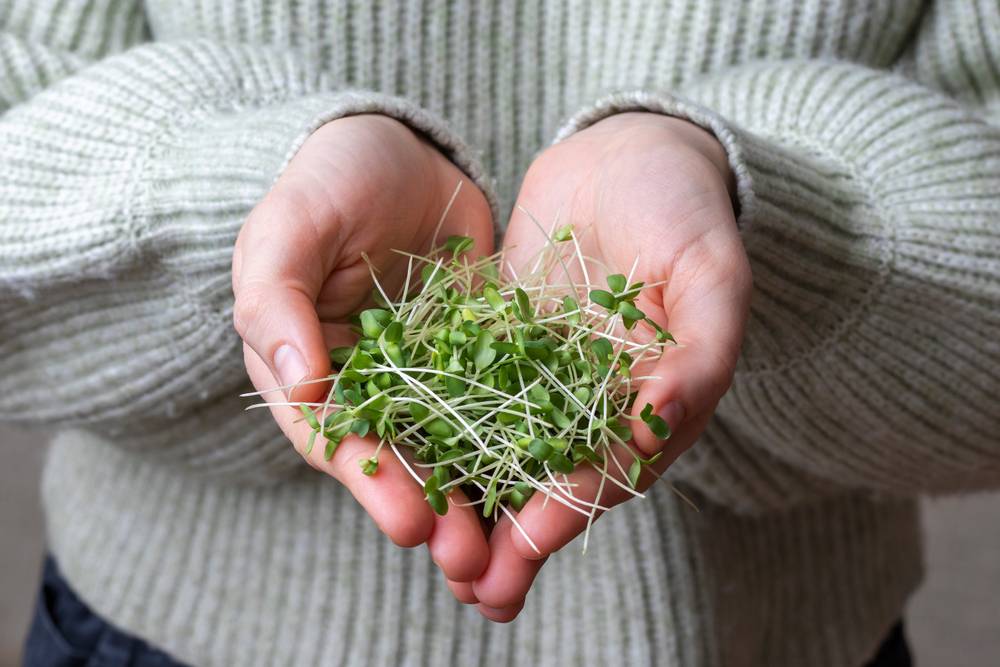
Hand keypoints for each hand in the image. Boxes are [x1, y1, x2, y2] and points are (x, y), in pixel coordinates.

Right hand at [233, 114, 493, 584]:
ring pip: (450, 447)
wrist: (401, 150)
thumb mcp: (289, 228)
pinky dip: (519, 444)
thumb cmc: (329, 181)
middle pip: (396, 460)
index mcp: (307, 371)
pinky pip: (500, 405)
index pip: (334, 439)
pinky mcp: (479, 357)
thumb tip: (299, 383)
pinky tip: (549, 476)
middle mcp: (366, 388)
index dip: (371, 483)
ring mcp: (425, 377)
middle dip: (433, 512)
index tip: (411, 522)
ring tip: (512, 549)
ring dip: (477, 498)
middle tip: (471, 559)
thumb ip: (277, 300)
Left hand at [463, 112, 751, 620]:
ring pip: (506, 449)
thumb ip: (702, 349)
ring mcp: (545, 373)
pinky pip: (468, 391)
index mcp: (652, 400)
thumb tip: (658, 421)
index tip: (527, 543)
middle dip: (514, 533)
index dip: (571, 507)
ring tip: (433, 550)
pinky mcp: (501, 341)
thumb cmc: (683, 207)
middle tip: (472, 585)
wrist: (627, 151)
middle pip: (552, 478)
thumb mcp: (710, 271)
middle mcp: (595, 400)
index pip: (611, 468)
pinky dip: (442, 431)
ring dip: (475, 502)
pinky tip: (405, 461)